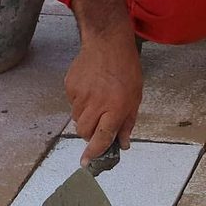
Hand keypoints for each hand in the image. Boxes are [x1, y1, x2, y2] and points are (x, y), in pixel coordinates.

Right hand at [65, 30, 142, 163]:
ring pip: (77, 119)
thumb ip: (128, 123)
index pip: (102, 137)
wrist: (107, 43)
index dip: (94, 152)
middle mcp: (96, 103)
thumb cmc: (126, 69)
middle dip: (90, 134)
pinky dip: (80, 102)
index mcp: (115, 107)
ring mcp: (80, 95)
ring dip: (86, 117)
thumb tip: (123, 144)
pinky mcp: (70, 86)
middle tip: (99, 124)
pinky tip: (90, 88)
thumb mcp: (135, 97)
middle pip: (84, 132)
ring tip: (98, 99)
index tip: (87, 162)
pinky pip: (72, 103)